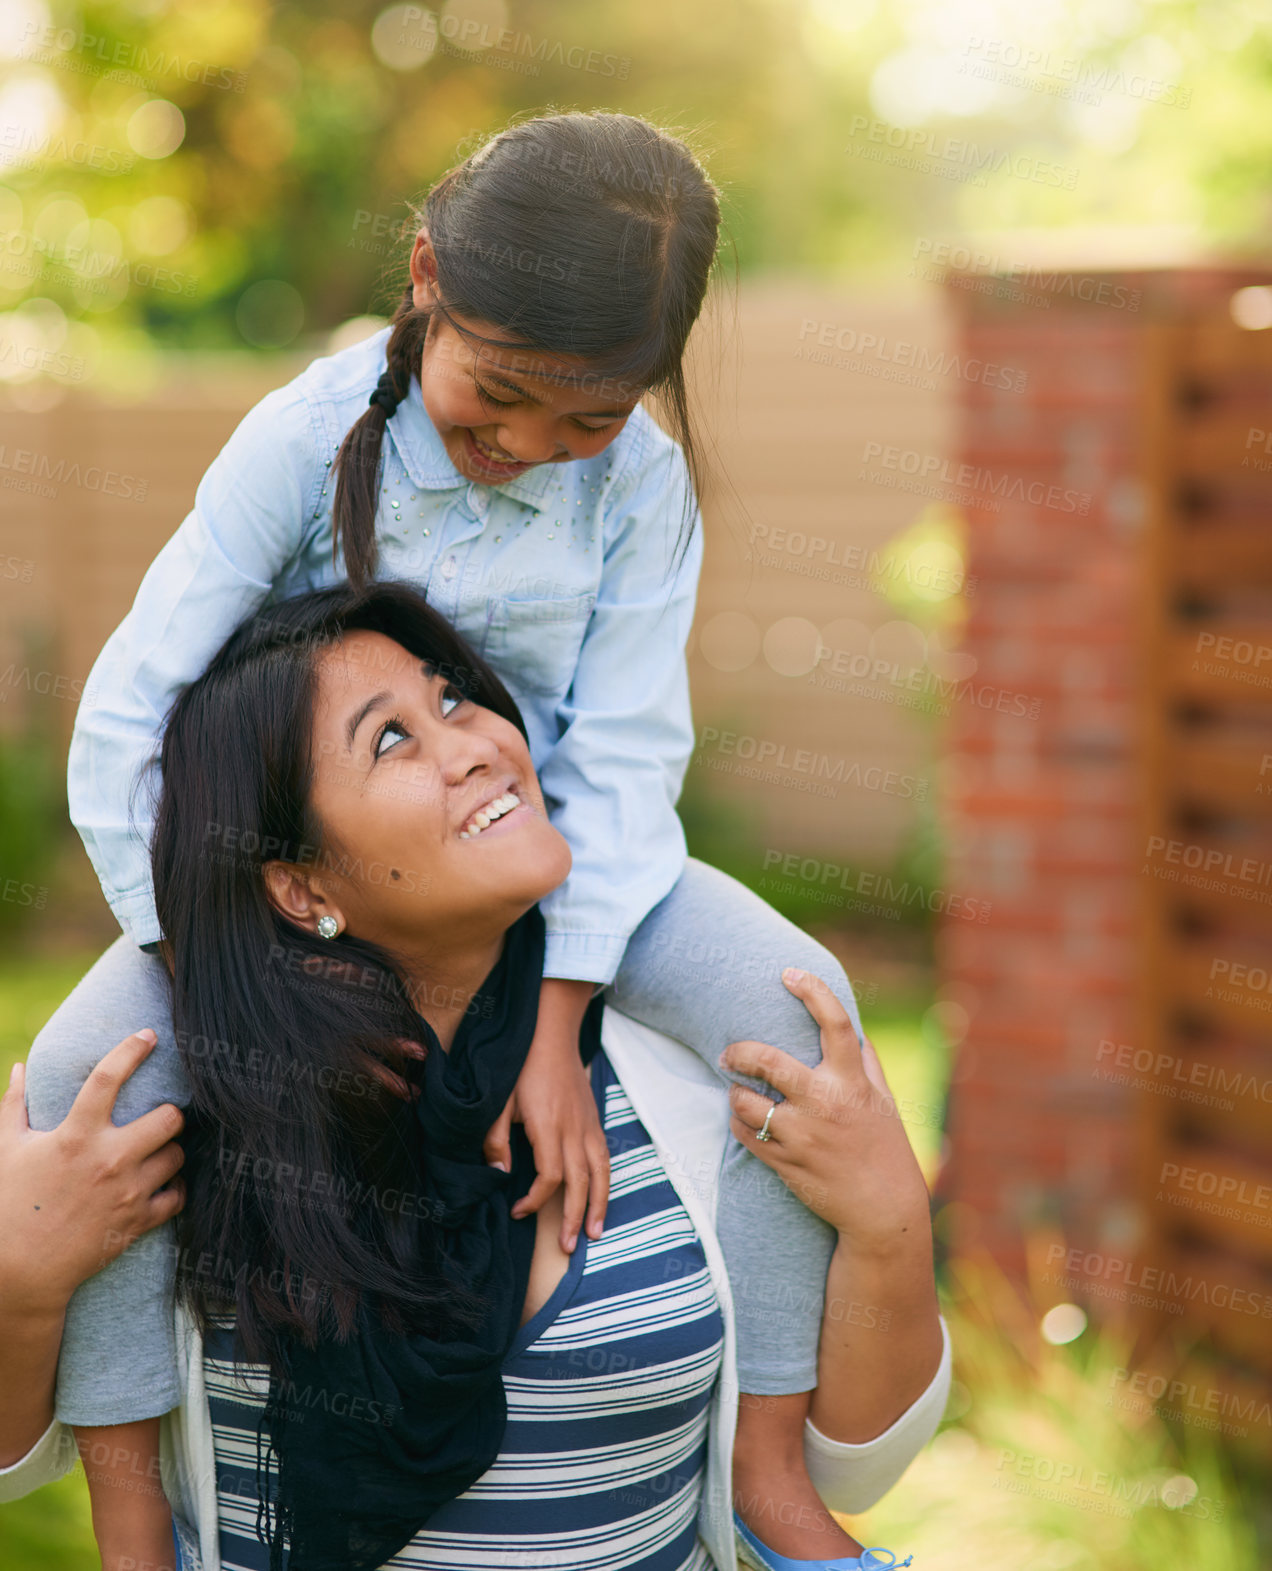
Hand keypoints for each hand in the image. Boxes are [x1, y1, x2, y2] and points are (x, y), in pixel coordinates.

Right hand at [0, 1031, 186, 1312]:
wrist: (20, 1270)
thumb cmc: (10, 1204)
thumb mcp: (8, 1150)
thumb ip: (14, 1105)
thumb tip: (18, 1067)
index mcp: (75, 1136)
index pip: (109, 1077)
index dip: (132, 1049)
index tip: (148, 1036)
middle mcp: (108, 1159)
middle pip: (169, 1117)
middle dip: (169, 1112)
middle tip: (157, 1116)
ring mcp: (127, 1192)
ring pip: (178, 1155)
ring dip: (171, 1150)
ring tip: (156, 1150)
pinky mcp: (138, 1221)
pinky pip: (179, 1195)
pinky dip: (175, 1188)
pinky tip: (163, 1183)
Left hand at [483, 981, 609, 1252]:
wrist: (550, 1032)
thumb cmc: (520, 1065)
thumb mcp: (498, 1101)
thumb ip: (495, 1140)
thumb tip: (499, 1177)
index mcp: (548, 1126)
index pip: (551, 1176)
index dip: (536, 1200)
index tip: (518, 1210)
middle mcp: (574, 1129)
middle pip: (581, 1182)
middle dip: (576, 1218)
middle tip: (569, 1248)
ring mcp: (588, 1124)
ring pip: (601, 1172)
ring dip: (600, 1204)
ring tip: (597, 1233)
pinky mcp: (594, 1119)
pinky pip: (605, 1156)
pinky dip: (606, 1180)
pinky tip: (601, 1196)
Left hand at [721, 968, 929, 1254]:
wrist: (883, 1209)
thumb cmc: (885, 1148)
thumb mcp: (884, 1101)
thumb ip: (866, 1064)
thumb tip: (856, 1031)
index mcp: (852, 1082)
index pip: (835, 1024)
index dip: (812, 991)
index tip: (789, 973)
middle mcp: (825, 1103)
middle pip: (767, 1061)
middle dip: (739, 1052)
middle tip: (728, 1052)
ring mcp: (803, 1135)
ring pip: (745, 1101)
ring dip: (734, 1093)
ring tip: (737, 1091)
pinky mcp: (785, 1162)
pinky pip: (744, 1133)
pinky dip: (738, 1122)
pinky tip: (744, 1119)